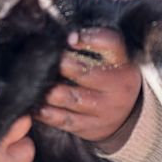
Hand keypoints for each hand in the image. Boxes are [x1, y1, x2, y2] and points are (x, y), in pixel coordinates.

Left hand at [36, 28, 141, 148]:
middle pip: (86, 73)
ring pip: (72, 98)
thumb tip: (65, 35)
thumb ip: (93, 42)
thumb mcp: (113, 56)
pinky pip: (65, 120)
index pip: (111, 44)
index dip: (91, 38)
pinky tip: (35, 105)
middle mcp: (117, 86)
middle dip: (63, 66)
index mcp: (123, 63)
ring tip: (34, 83)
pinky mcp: (91, 126)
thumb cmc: (110, 75)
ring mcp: (104, 109)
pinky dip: (47, 113)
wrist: (127, 113)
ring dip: (50, 91)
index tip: (69, 38)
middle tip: (43, 59)